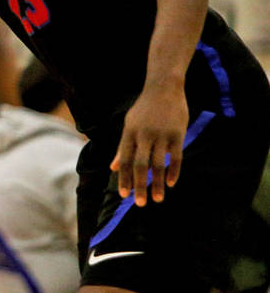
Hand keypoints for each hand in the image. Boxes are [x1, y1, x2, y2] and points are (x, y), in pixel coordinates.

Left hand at [110, 86, 186, 206]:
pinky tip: (171, 184)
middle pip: (140, 165)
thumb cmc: (144, 110)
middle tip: (140, 204)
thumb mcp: (129, 125)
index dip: (124, 178)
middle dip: (139, 185)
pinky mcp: (178, 134)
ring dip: (158, 184)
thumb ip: (123, 147)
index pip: (125, 160)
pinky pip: (176, 157)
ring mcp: (162, 135)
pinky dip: (174, 171)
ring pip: (159, 164)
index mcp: (129, 133)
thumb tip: (114, 167)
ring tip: (158, 199)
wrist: (164, 88)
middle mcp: (144, 135)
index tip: (123, 195)